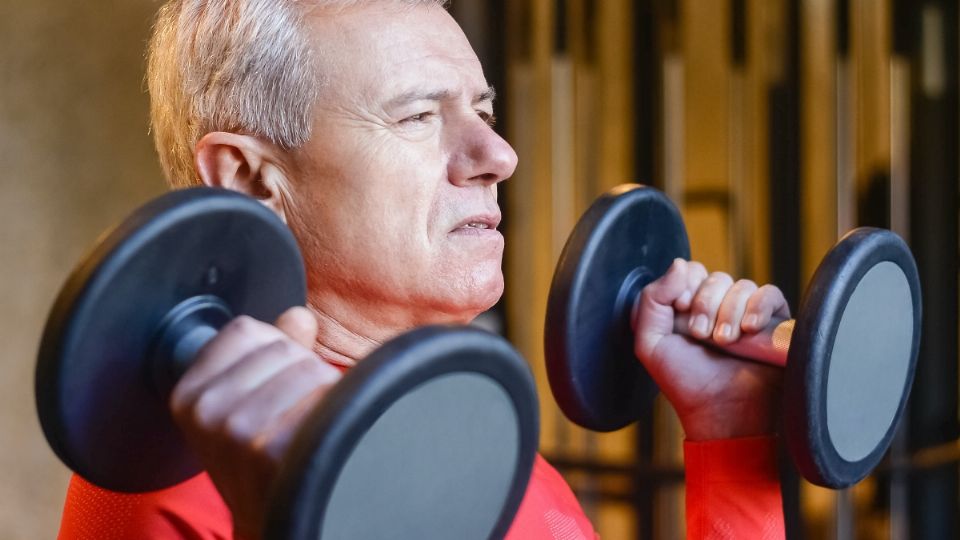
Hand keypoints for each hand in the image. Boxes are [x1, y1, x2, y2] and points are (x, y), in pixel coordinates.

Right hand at [170, 306, 340, 538]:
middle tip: (296, 413)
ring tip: (310, 427)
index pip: (246, 331)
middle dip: (302, 371)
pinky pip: (325, 396)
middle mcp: (207, 409)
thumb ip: (271, 351)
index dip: (273, 349)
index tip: (272, 383)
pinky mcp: (274, 448)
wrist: (273, 522)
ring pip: (309, 368)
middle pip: (282, 348)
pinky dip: (338, 411)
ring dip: (323, 392)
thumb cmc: (260, 463)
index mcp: (189, 394)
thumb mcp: (245, 404)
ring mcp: (238, 429)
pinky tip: (322, 438)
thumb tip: (298, 316)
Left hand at [632, 259, 788, 440]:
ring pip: (741, 285)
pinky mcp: (773, 322)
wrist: (724, 413)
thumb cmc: (686, 383)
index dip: (686, 287)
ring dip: (730, 313)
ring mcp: (746, 314)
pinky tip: (749, 331)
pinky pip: (769, 294)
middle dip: (706, 305)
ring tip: (726, 342)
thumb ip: (651, 300)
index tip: (682, 313)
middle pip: (714, 277)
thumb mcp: (651, 343)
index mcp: (687, 308)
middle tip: (703, 336)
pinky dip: (758, 308)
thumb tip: (679, 265)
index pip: (689, 272)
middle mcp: (717, 307)